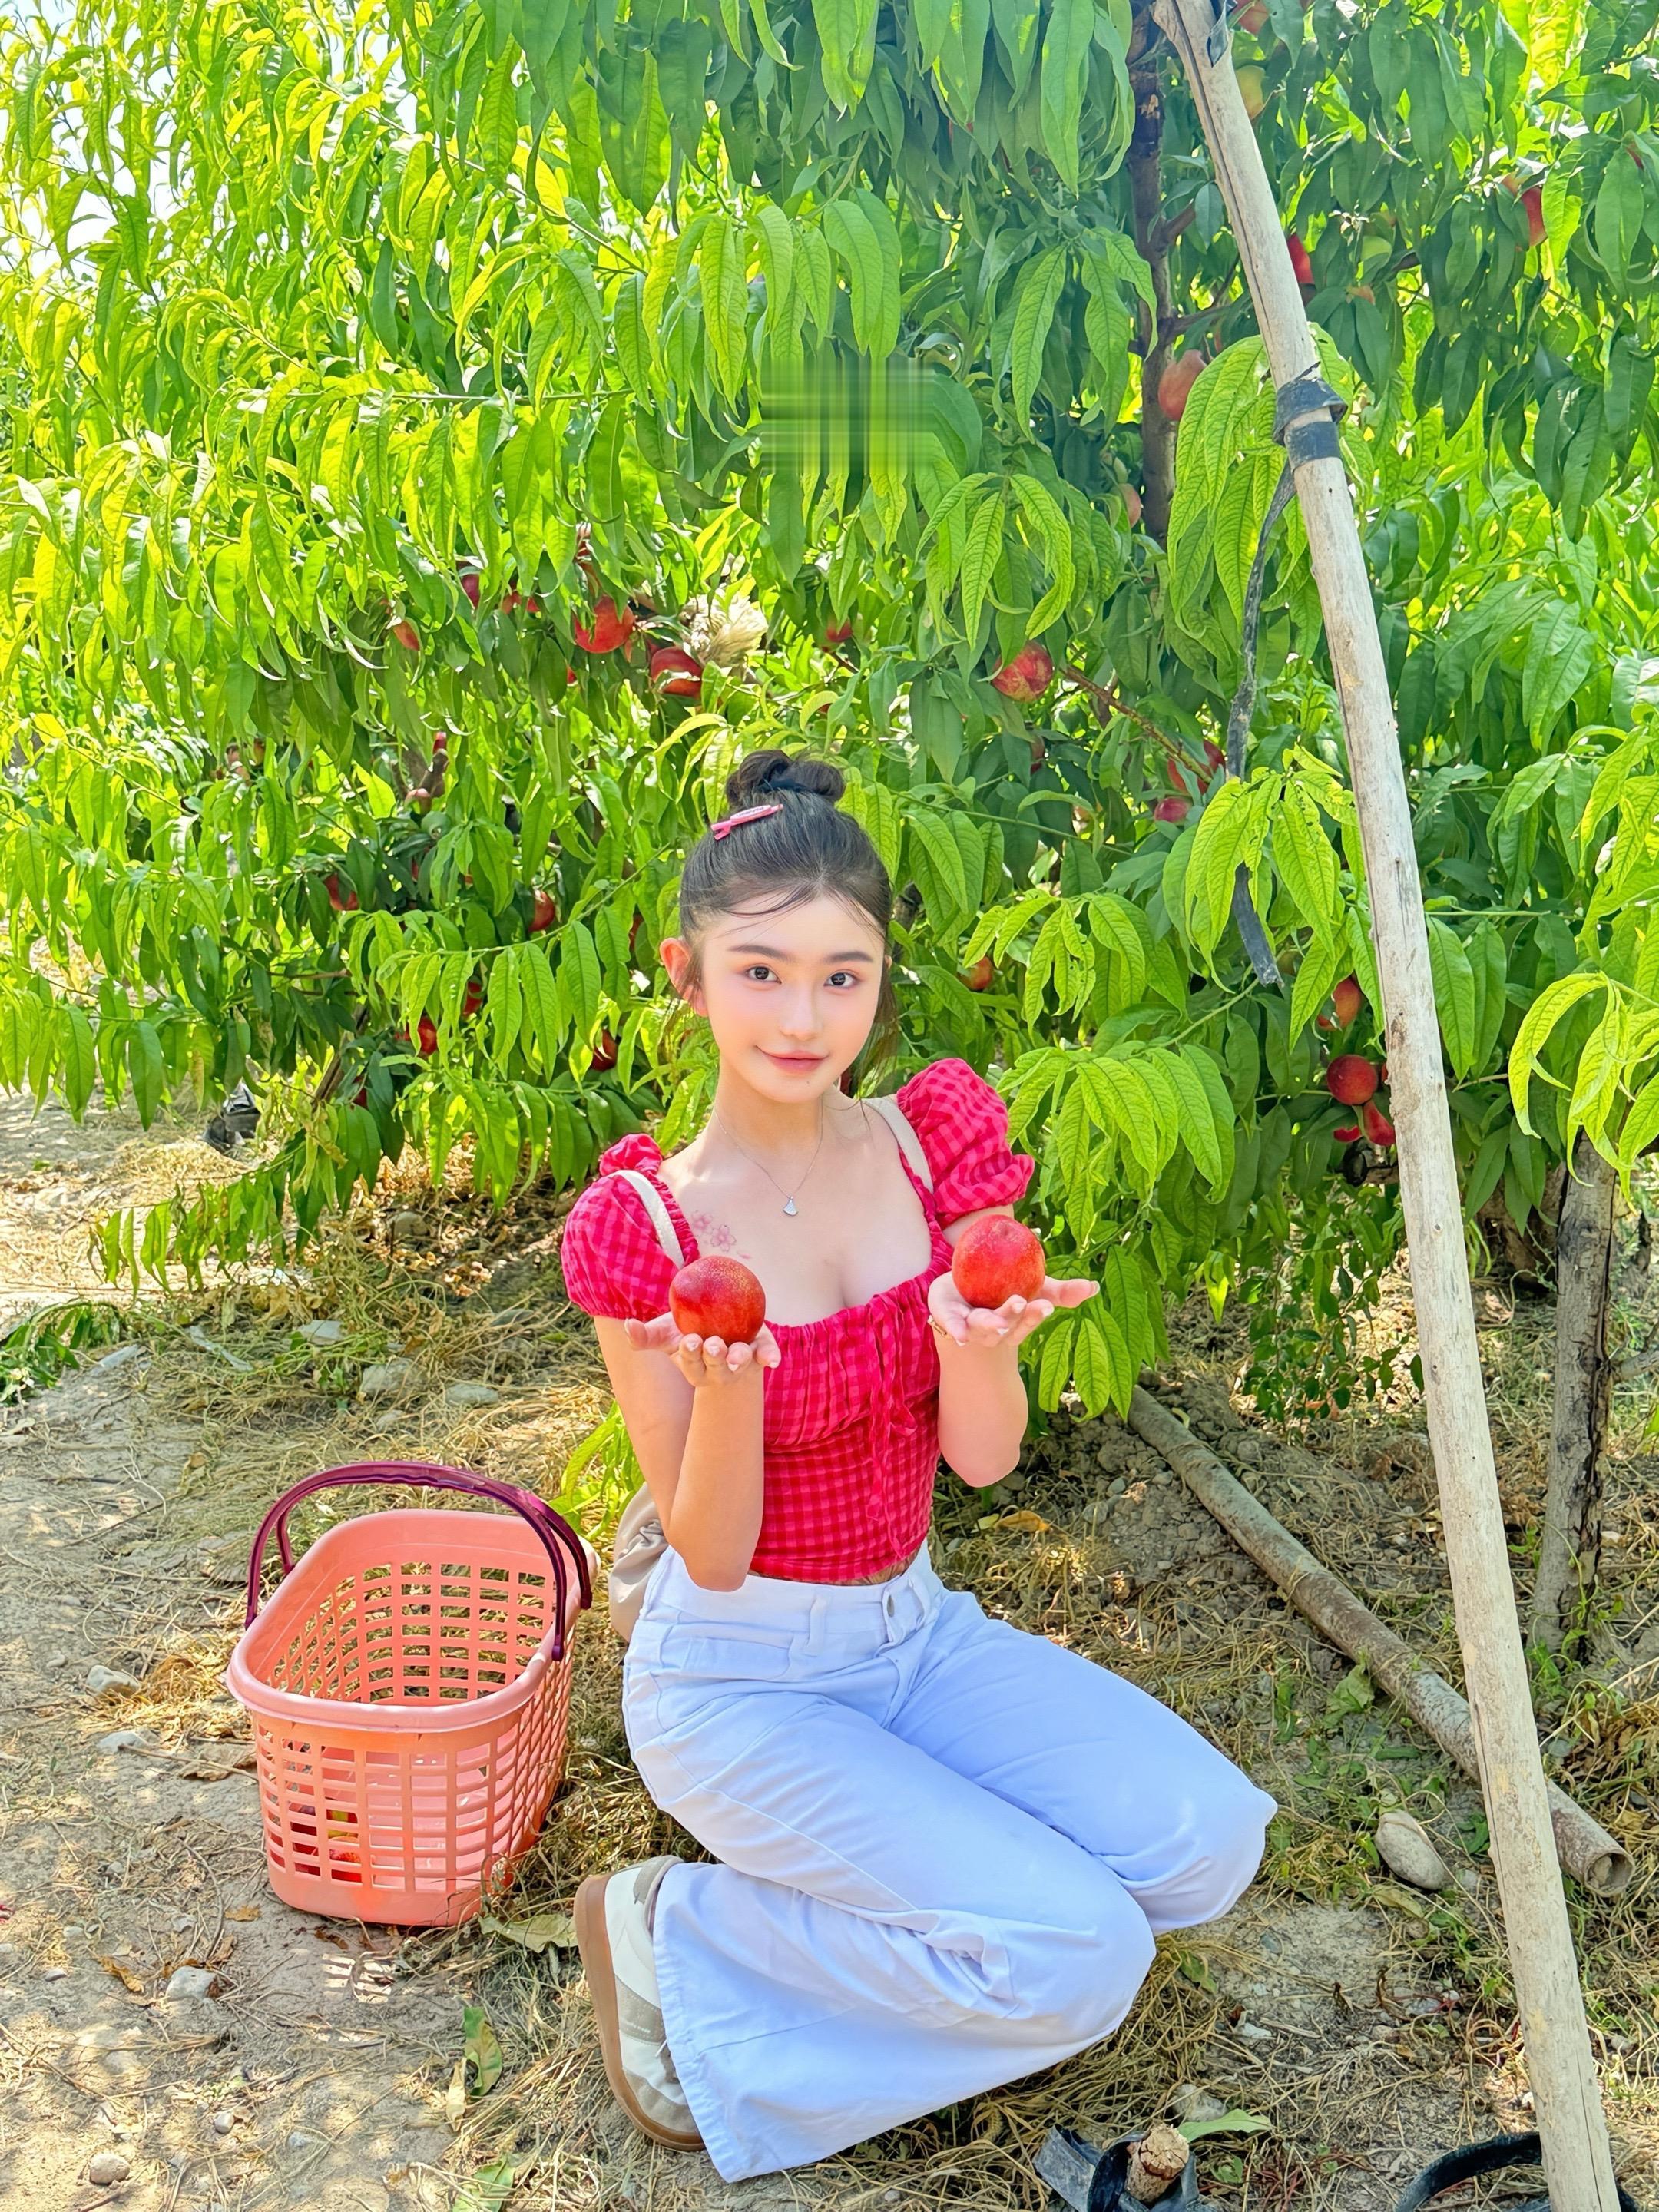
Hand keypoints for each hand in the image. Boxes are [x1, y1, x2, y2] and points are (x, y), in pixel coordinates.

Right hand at [623, 1311, 782, 1387]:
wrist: (717, 1325)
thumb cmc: (685, 1331)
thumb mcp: (664, 1334)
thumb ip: (644, 1336)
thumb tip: (627, 1326)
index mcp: (694, 1366)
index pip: (691, 1363)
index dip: (690, 1354)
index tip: (690, 1341)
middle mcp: (717, 1369)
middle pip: (716, 1367)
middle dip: (715, 1357)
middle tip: (713, 1345)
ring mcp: (739, 1361)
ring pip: (740, 1364)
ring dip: (739, 1359)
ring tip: (738, 1354)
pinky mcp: (758, 1349)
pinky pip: (765, 1354)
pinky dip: (769, 1356)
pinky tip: (773, 1360)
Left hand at [927, 1268, 1096, 1351]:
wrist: (962, 1286)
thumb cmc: (1004, 1290)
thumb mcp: (1035, 1287)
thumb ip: (1061, 1291)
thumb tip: (1094, 1287)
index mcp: (1013, 1321)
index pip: (1027, 1321)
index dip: (1035, 1315)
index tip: (1045, 1305)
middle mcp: (992, 1327)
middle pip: (1005, 1327)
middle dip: (1014, 1318)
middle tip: (1021, 1304)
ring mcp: (968, 1323)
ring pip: (981, 1327)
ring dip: (990, 1324)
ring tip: (998, 1321)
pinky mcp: (946, 1314)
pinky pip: (949, 1322)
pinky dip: (955, 1328)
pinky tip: (958, 1337)